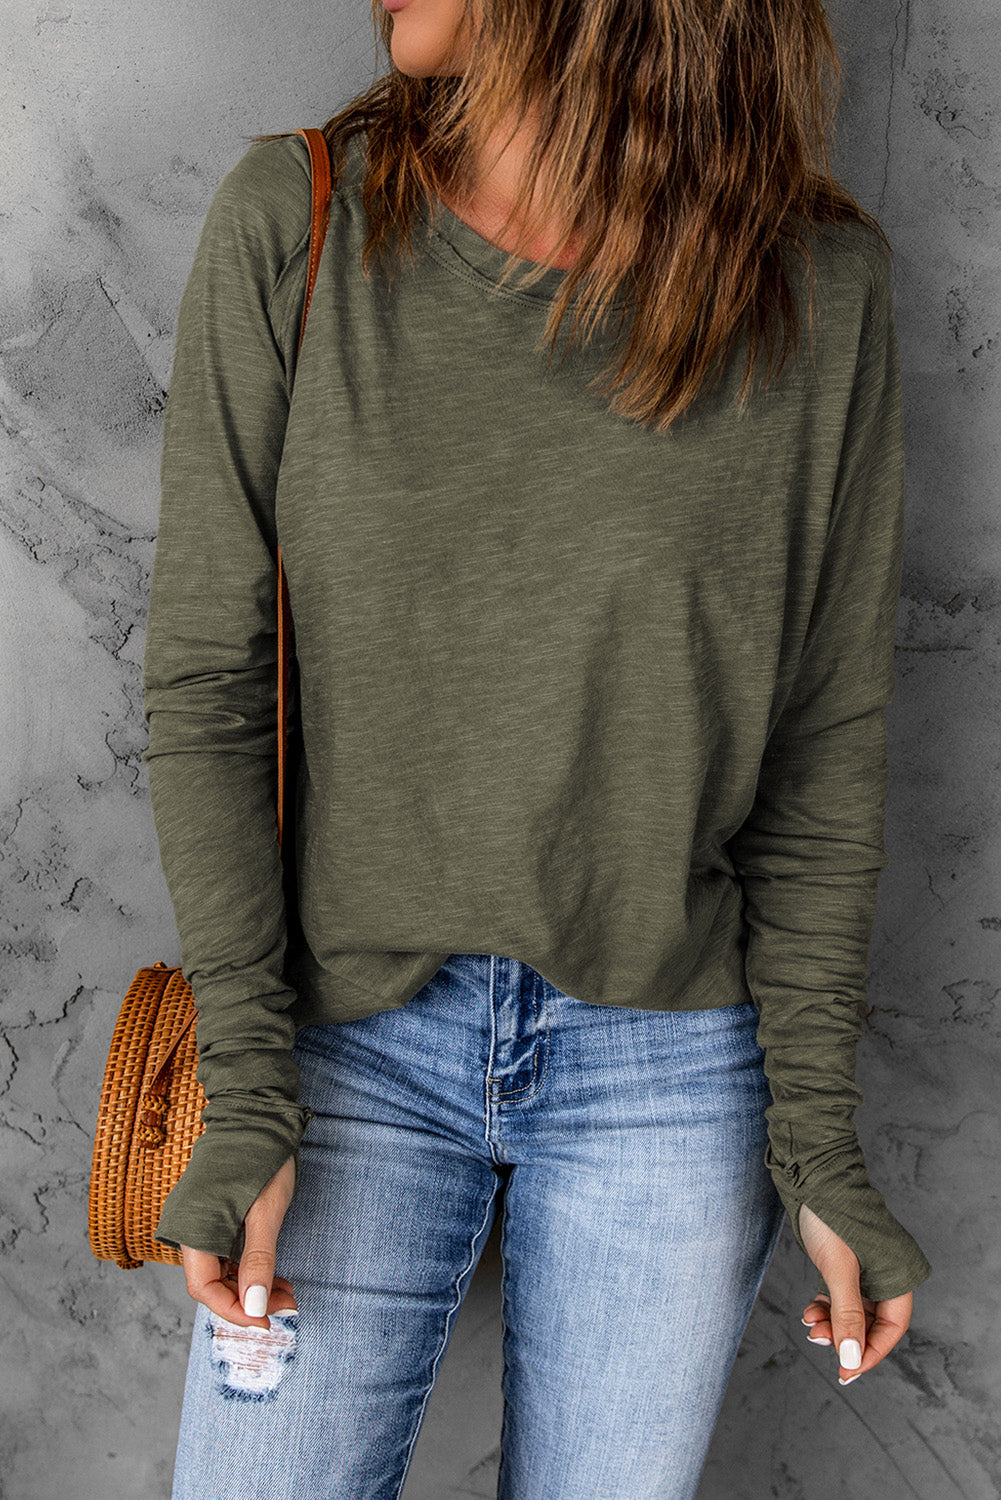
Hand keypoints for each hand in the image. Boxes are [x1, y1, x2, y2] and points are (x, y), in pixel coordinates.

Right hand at [179, 1154, 297, 1329]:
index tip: (267, 1321)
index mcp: (193, 1228)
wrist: (256, 1113)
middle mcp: (189, 1228)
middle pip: (211, 1283)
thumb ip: (258, 1260)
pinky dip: (247, 1267)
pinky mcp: (212, 1215)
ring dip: (250, 1286)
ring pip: (219, 1270)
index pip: (203, 1288)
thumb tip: (254, 1307)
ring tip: (287, 1292)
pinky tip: (274, 1273)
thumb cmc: (261, 1158)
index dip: (233, 1311)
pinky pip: (223, 1252)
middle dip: (247, 1300)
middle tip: (287, 1305)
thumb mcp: (266, 1212)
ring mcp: (200, 1221)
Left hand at [798, 1202, 912, 1384]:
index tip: (847, 1372)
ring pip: (854, 1311)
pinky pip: (842, 1296)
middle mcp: (887, 1274)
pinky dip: (827, 1307)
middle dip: (846, 1337)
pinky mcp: (847, 1263)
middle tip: (818, 1341)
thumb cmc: (831, 1216)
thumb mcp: (839, 1269)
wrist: (812, 1176)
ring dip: (834, 1323)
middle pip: (872, 1322)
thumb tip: (852, 1360)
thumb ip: (847, 1316)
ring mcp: (867, 1268)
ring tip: (810, 1325)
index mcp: (899, 1275)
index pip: (891, 1327)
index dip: (870, 1352)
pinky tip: (810, 1311)